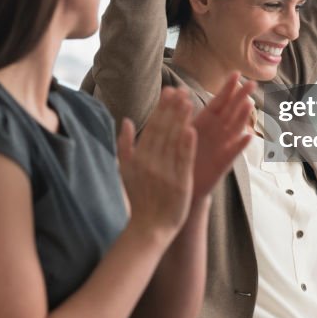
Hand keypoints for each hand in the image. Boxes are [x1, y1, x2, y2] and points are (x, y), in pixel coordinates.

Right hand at [117, 87, 194, 242]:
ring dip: (181, 120)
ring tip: (189, 101)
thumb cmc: (139, 199)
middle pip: (163, 130)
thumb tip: (123, 120)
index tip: (170, 91)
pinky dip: (187, 146)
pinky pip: (183, 161)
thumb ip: (124, 144)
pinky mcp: (179, 183)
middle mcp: (151, 162)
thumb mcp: (125, 170)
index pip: (152, 127)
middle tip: (182, 89)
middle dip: (172, 108)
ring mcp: (165, 172)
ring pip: (174, 141)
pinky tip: (192, 130)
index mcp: (139, 157)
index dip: (161, 108)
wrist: (148, 228)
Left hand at [189, 74, 254, 200]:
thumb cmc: (180, 154)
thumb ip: (181, 113)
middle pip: (231, 111)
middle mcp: (217, 132)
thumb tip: (177, 90)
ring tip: (249, 104)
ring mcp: (222, 146)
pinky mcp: (223, 163)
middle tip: (252, 83)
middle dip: (241, 97)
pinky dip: (241, 144)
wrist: (181, 183)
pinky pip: (233, 153)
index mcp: (206, 122)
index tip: (236, 73)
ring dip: (242, 117)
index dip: (227, 88)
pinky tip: (249, 136)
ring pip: (235, 129)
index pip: (219, 101)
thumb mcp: (179, 130)